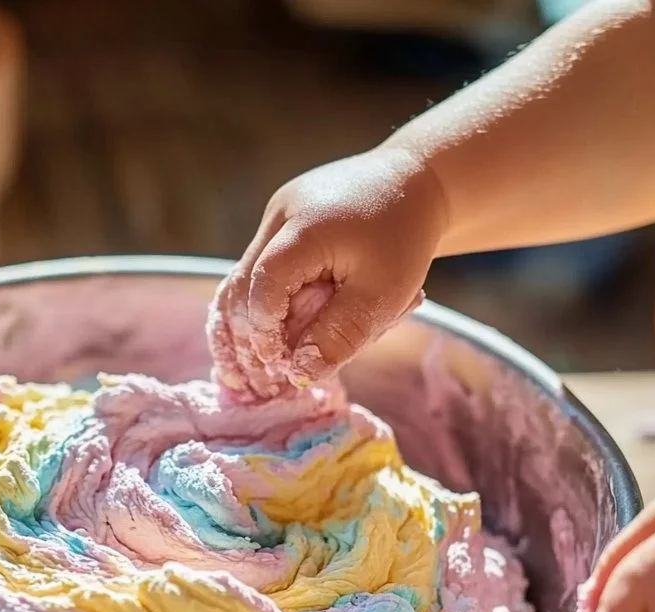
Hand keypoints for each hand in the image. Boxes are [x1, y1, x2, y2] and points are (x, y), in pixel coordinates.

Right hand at [207, 146, 445, 399]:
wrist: (416, 180)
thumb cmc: (405, 238)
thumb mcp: (384, 295)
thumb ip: (340, 335)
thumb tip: (298, 375)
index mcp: (304, 228)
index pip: (263, 287)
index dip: (264, 334)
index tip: (278, 370)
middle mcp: (279, 217)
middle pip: (240, 287)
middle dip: (245, 342)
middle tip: (258, 387)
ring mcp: (274, 218)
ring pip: (238, 281)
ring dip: (239, 330)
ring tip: (242, 377)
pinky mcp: (277, 225)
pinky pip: (254, 273)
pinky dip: (253, 311)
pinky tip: (253, 347)